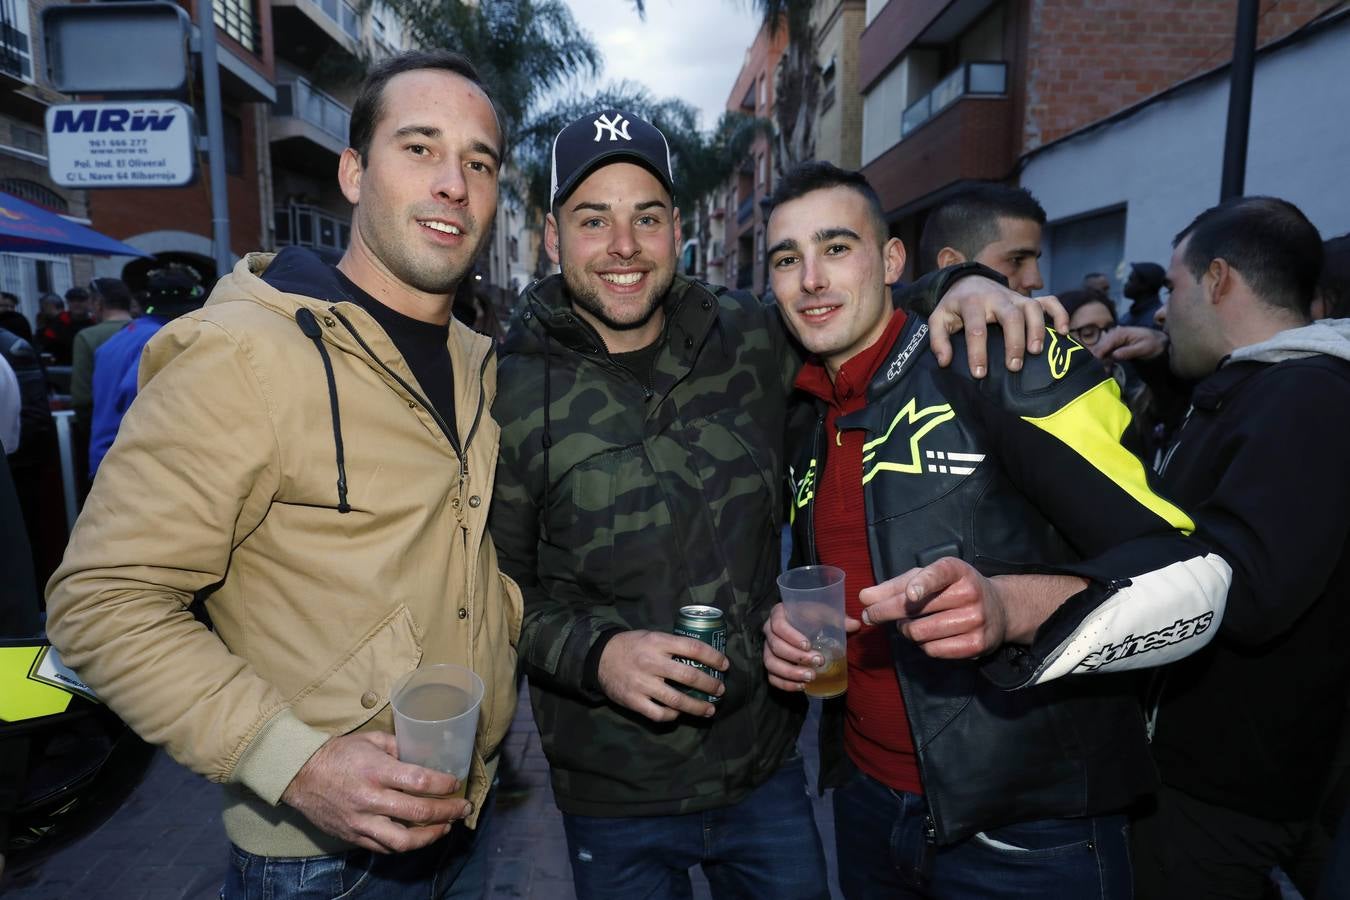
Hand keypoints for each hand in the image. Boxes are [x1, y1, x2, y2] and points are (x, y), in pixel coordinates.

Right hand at [280, 731, 471, 853]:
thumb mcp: (371, 741)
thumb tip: (424, 753)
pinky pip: (385, 848)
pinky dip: (406, 844)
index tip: (456, 784)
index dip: (444, 786)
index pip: (420, 782)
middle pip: (419, 813)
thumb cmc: (338, 753)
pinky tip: (420, 837)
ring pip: (404, 840)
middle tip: (464, 808)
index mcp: (377, 771)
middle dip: (448, 812)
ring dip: (431, 836)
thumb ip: (399, 747)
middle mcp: (372, 799)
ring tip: (446, 827)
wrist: (300, 775)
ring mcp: (362, 822)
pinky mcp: (354, 836)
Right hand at [596, 629, 726, 721]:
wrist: (600, 657)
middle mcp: (652, 663)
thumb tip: (702, 657)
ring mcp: (643, 684)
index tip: (725, 665)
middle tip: (720, 690)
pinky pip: (659, 713)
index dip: (713, 657)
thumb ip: (673, 646)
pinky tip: (679, 713)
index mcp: (659, 642)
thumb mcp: (652, 636)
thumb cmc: (632, 646)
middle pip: (689, 676)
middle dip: (710, 685)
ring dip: (698, 706)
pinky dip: (673, 715)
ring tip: (710, 710)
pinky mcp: (634, 701)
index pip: (693, 648)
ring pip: (677, 700)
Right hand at [762, 602, 860, 692]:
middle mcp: (769, 632)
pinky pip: (772, 677)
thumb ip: (838, 618)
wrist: (805, 625)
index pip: (779, 625)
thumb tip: (855, 625)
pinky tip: (802, 686)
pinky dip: (786, 684)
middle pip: (776, 647)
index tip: (808, 645)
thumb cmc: (813, 617)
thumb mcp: (824, 613)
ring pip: (771, 664)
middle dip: (797, 657)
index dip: (791, 636)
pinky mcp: (771, 666)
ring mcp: (768, 650)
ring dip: (791, 673)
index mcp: (778, 614)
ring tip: (811, 677)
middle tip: (818, 662)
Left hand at [858, 558, 1010, 658]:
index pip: (938, 575)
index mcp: (956, 570)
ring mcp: (975, 620)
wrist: (999, 609)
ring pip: (920, 633)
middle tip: (870, 616)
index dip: (923, 585)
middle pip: (915, 609)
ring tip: (912, 624)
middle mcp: (969, 593)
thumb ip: (895, 586)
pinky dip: (923, 646)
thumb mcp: (928, 579)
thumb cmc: (952, 589)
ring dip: (907, 631)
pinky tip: (930, 637)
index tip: (911, 595)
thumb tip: (864, 597)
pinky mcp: (976, 645)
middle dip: (885, 613)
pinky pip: (933, 650)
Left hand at [927, 277, 1068, 376]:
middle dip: (1014, 341)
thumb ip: (938, 340)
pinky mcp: (1028, 300)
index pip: (976, 329)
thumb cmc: (955, 306)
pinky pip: (1050, 302)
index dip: (978, 352)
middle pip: (1010, 316)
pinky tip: (1063, 333)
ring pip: (1032, 309)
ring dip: (1036, 330)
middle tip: (1013, 366)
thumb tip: (945, 362)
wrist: (969, 281)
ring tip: (1036, 353)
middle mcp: (997, 298)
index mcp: (972, 303)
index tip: (980, 373)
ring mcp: (1016, 297)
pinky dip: (1060, 314)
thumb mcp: (939, 319)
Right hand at [1093, 325, 1166, 362]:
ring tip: (1107, 369)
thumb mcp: (1143, 349)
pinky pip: (1104, 350)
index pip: (1104, 345)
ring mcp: (1113, 337)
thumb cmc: (1152, 345)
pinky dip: (1105, 358)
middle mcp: (1113, 333)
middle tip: (1106, 370)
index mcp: (1120, 333)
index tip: (1103, 368)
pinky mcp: (1114, 342)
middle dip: (1100, 359)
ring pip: (1099, 349)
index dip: (1100, 357)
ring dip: (1101, 359)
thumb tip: (1114, 355)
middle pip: (1099, 347)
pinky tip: (1108, 366)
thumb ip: (1128, 351)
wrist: (1159, 341)